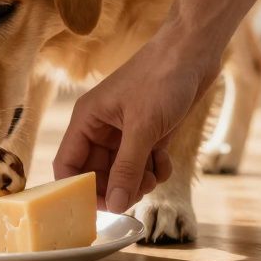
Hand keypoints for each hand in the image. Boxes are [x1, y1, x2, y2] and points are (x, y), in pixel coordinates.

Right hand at [53, 33, 219, 213]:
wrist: (193, 51)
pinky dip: (154, 169)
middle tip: (136, 195)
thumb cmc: (162, 78)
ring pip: (122, 172)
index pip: (67, 164)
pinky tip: (165, 159)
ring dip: (139, 180)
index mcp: (87, 120)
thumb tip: (113, 205)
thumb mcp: (143, 128)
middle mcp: (101, 128)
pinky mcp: (147, 133)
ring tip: (154, 174)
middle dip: (116, 187)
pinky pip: (143, 164)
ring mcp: (124, 132)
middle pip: (96, 174)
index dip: (79, 190)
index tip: (100, 209)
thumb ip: (127, 169)